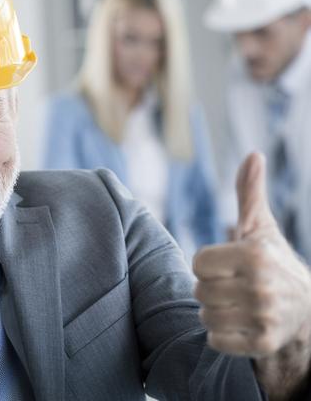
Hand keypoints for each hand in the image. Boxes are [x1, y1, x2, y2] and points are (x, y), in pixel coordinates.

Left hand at [193, 153, 310, 397]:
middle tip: (233, 287)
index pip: (198, 263)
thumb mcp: (260, 227)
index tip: (227, 265)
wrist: (305, 310)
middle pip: (199, 290)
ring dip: (214, 312)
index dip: (208, 264)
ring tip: (236, 305)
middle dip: (210, 288)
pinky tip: (240, 324)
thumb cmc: (271, 261)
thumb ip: (249, 193)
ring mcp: (264, 317)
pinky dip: (221, 335)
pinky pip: (215, 340)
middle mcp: (262, 286)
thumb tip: (253, 155)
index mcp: (255, 255)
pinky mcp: (263, 343)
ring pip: (205, 316)